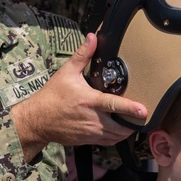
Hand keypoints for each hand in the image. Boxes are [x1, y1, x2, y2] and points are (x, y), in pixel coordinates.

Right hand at [13, 33, 146, 160]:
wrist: (37, 120)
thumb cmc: (52, 96)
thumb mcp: (66, 72)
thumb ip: (82, 55)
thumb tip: (92, 37)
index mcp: (89, 100)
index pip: (114, 105)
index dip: (130, 108)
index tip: (143, 110)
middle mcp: (92, 119)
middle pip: (121, 126)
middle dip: (133, 123)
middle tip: (140, 116)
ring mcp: (90, 132)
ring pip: (116, 137)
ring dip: (126, 131)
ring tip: (132, 122)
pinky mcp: (87, 141)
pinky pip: (108, 142)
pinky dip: (116, 138)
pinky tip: (118, 130)